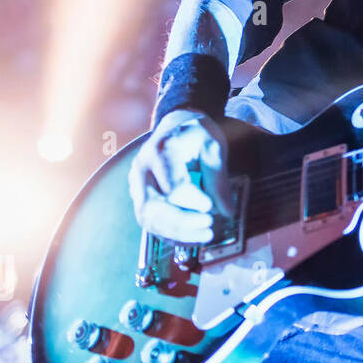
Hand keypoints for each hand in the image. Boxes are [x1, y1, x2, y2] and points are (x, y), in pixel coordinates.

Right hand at [127, 109, 233, 242]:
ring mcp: (137, 184)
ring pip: (149, 219)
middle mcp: (142, 169)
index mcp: (160, 151)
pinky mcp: (139, 196)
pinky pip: (150, 222)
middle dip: (182, 224)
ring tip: (206, 236)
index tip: (211, 208)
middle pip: (154, 207)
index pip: (173, 187)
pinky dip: (171, 233)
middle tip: (209, 228)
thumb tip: (226, 211)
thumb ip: (218, 178)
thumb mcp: (213, 146)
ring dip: (177, 233)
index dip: (193, 202)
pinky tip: (192, 237)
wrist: (175, 125)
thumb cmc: (196, 133)